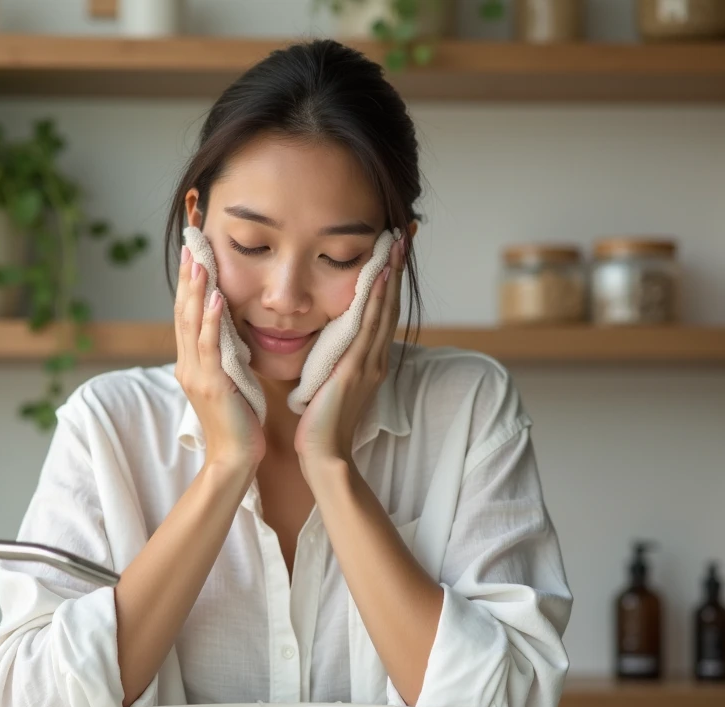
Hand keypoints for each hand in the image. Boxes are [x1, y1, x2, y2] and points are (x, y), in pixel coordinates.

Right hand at [174, 245, 265, 469]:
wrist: (234, 460)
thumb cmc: (238, 424)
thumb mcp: (230, 382)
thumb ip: (225, 357)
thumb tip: (233, 332)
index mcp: (192, 363)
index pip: (186, 315)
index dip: (189, 284)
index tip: (194, 255)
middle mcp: (188, 365)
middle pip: (182, 312)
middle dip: (188, 277)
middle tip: (191, 245)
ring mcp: (197, 374)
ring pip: (190, 323)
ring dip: (196, 289)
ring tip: (200, 260)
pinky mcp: (212, 384)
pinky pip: (210, 346)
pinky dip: (210, 320)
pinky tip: (216, 298)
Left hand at [295, 237, 404, 468]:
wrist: (324, 455)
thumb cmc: (321, 424)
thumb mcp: (329, 383)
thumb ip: (333, 361)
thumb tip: (325, 342)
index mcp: (369, 360)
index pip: (381, 312)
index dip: (388, 280)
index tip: (392, 250)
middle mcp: (375, 358)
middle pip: (389, 303)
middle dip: (396, 267)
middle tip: (403, 234)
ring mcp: (368, 362)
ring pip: (383, 309)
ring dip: (390, 274)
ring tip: (395, 243)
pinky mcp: (355, 369)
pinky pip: (368, 327)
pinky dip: (376, 299)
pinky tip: (379, 276)